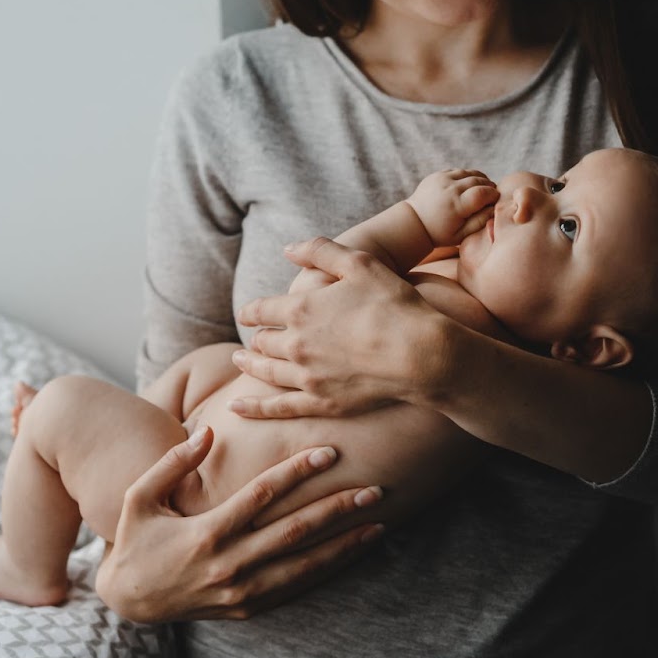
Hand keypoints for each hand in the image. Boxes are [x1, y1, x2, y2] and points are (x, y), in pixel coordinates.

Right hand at [94, 426, 384, 622]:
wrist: (130, 600)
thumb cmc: (136, 539)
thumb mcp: (138, 497)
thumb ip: (172, 463)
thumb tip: (210, 431)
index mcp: (205, 534)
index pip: (262, 496)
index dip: (297, 471)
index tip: (328, 451)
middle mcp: (229, 566)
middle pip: (295, 532)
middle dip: (337, 508)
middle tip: (374, 487)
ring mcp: (242, 592)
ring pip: (305, 566)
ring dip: (345, 544)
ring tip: (379, 522)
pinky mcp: (249, 608)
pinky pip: (296, 588)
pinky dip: (329, 570)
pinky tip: (353, 553)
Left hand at [230, 237, 445, 418]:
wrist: (420, 355)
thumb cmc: (394, 305)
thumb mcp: (360, 263)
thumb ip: (320, 250)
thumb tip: (287, 249)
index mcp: (300, 309)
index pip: (261, 309)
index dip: (251, 310)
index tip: (247, 312)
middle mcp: (296, 344)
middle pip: (263, 341)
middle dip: (256, 336)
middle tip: (253, 337)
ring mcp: (307, 377)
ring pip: (266, 371)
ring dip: (250, 364)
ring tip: (240, 360)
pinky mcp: (321, 403)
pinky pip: (278, 408)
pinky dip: (254, 408)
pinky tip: (237, 408)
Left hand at [407, 168, 497, 246]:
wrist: (415, 222)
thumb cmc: (441, 232)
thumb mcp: (461, 235)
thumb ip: (480, 222)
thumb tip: (494, 208)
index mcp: (456, 205)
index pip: (483, 193)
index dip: (493, 195)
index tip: (495, 200)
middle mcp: (449, 189)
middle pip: (478, 180)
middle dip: (489, 186)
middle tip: (492, 193)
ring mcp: (442, 179)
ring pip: (469, 173)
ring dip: (480, 179)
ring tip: (484, 188)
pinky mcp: (437, 174)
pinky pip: (459, 171)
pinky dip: (468, 176)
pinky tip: (470, 184)